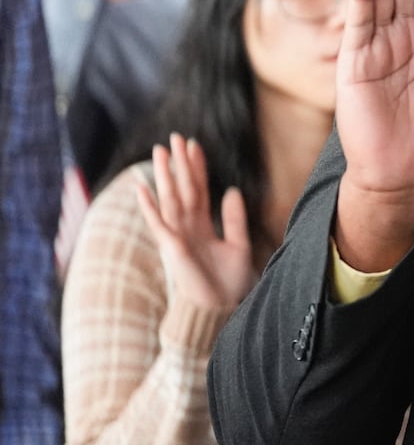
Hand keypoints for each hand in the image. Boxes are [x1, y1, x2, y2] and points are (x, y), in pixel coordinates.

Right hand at [134, 135, 254, 310]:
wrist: (218, 307)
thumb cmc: (226, 281)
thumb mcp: (239, 245)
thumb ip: (235, 219)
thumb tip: (231, 190)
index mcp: (202, 224)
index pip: (198, 189)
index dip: (196, 168)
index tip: (195, 145)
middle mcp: (187, 226)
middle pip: (182, 188)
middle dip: (179, 163)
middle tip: (175, 137)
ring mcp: (177, 235)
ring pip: (169, 198)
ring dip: (164, 175)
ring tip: (160, 151)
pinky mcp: (172, 246)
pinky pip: (158, 223)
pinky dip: (150, 206)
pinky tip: (142, 189)